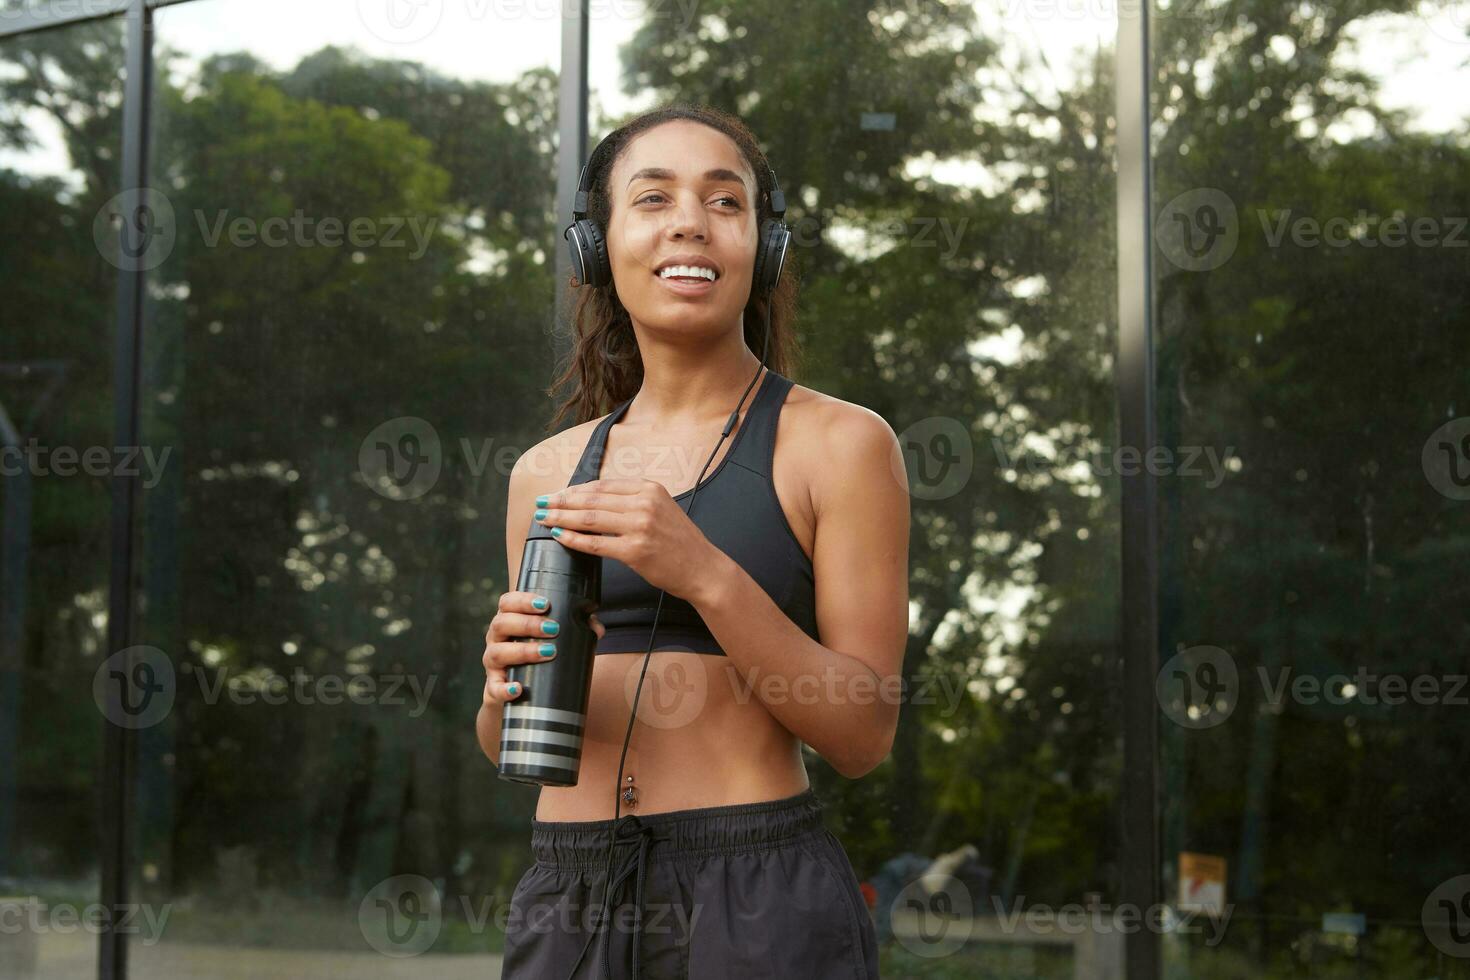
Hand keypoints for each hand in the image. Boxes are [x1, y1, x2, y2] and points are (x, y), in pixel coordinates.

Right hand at [483, 590, 604, 703]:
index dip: (523, 600)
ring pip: (497, 653)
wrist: (522, 694)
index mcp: (509, 620)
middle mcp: (497, 639)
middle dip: (528, 624)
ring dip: (523, 651)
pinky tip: (519, 689)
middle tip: (554, 628)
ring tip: (549, 652)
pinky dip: (504, 689)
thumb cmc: (538, 654)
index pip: (507, 602)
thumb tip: (597, 630)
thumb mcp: (553, 639)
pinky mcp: (493, 687)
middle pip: (501, 624)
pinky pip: (493, 689)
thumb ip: (576, 628)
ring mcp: (492, 663)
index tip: (545, 604)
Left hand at [533, 478, 724, 602]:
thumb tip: (594, 501)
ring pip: (590, 519)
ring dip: (562, 518)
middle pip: (592, 499)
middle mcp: (645, 503)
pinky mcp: (636, 551)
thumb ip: (632, 502)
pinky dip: (574, 539)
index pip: (602, 485)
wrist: (703, 568)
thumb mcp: (660, 509)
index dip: (574, 489)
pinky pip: (596, 544)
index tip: (557, 494)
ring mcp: (641, 526)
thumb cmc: (679, 543)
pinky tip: (559, 536)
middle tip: (541, 504)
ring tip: (543, 518)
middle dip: (562, 501)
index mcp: (649, 488)